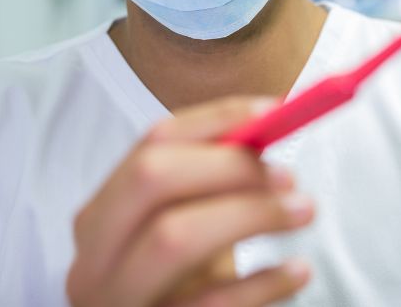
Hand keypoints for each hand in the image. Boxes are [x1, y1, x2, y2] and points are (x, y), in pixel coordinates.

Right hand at [66, 97, 314, 306]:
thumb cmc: (183, 287)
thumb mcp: (189, 229)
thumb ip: (215, 179)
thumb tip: (274, 121)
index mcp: (103, 216)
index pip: (152, 142)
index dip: (217, 119)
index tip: (274, 112)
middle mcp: (95, 256)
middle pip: (152, 178)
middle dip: (228, 165)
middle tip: (288, 174)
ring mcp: (116, 302)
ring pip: (172, 237)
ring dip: (252, 213)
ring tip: (305, 210)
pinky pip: (210, 303)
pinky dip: (262, 282)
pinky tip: (298, 271)